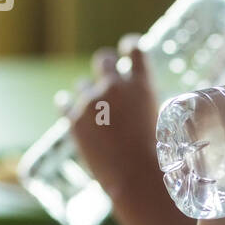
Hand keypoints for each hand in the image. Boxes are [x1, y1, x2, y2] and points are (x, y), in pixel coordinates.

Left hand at [66, 34, 159, 197]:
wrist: (135, 178)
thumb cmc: (156, 156)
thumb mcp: (161, 121)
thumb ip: (145, 105)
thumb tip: (136, 104)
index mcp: (141, 85)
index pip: (135, 50)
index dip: (130, 46)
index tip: (127, 48)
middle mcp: (114, 87)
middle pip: (104, 59)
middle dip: (105, 64)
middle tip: (106, 75)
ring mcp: (91, 102)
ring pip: (82, 84)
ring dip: (88, 92)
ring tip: (94, 110)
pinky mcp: (73, 119)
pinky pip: (64, 102)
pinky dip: (66, 103)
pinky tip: (66, 104)